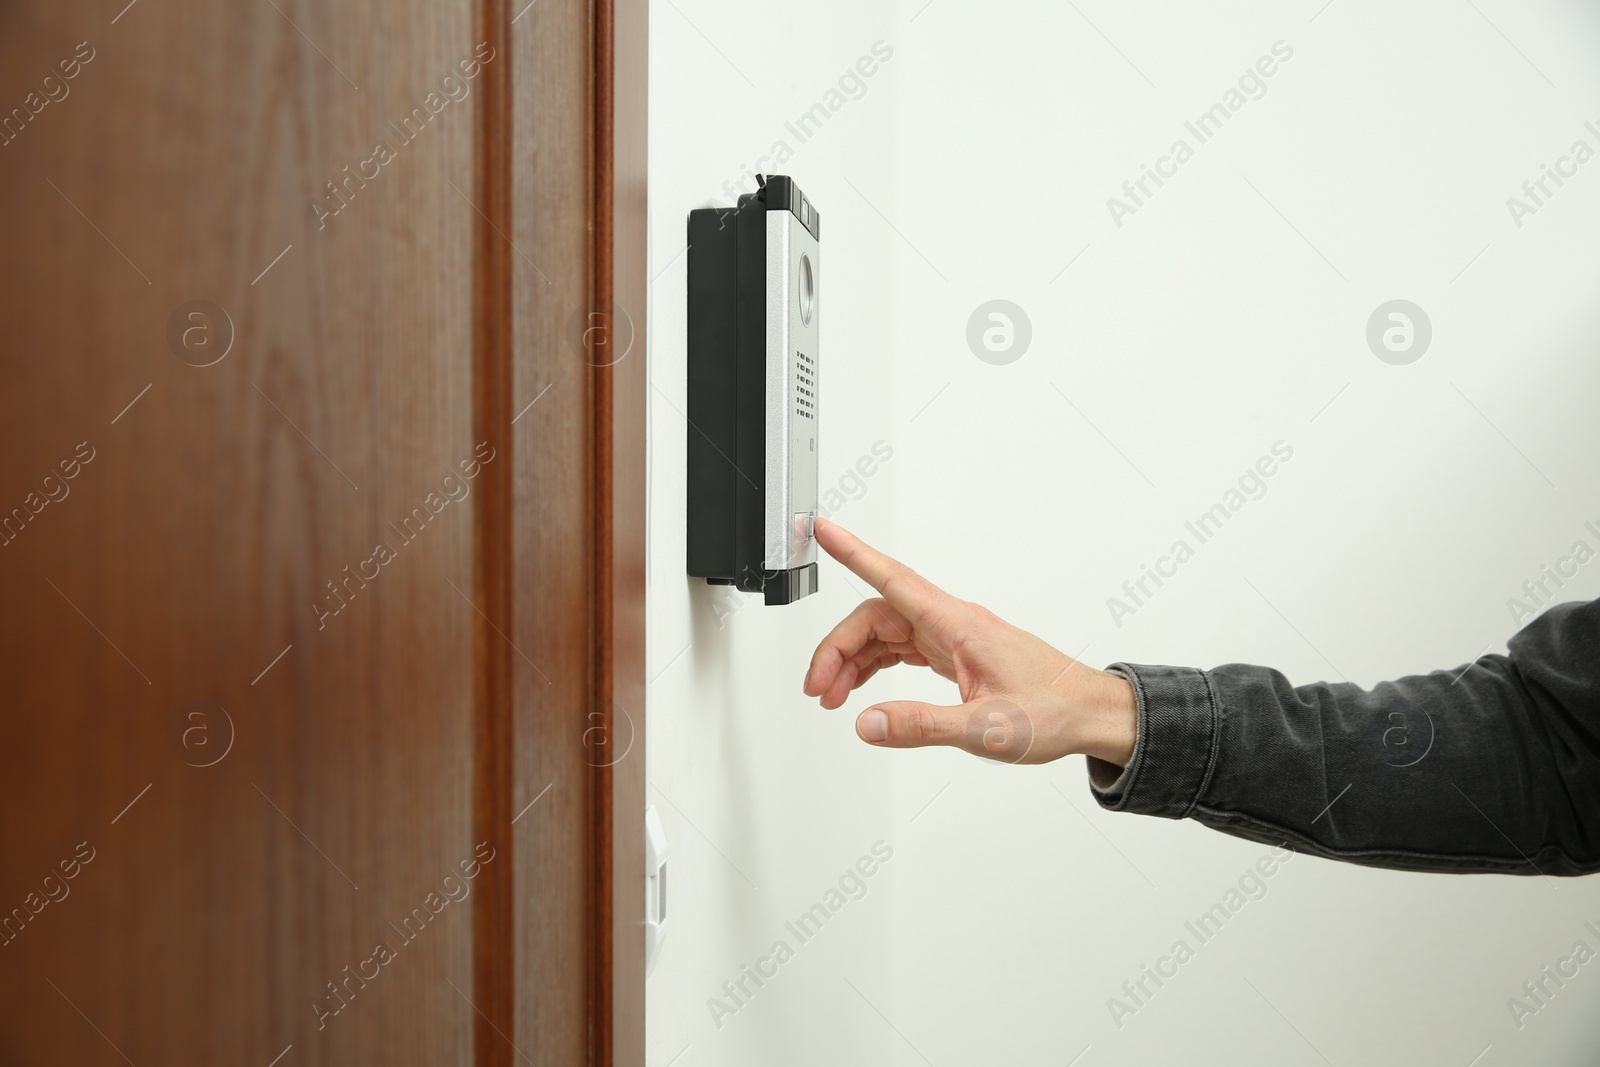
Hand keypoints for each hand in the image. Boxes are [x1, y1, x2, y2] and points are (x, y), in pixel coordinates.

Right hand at [802, 516, 1137, 766]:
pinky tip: (862, 687)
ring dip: (853, 659)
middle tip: (817, 688)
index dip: (854, 553)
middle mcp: (952, 622)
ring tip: (832, 695)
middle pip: (875, 615)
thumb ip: (922, 726)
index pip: (893, 579)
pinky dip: (875, 664)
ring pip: (885, 632)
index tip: (823, 530)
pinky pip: (902, 648)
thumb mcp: (986, 728)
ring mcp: (953, 636)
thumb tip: (868, 722)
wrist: (1091, 714)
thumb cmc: (1054, 712)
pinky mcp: (956, 652)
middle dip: (837, 647)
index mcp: (959, 625)